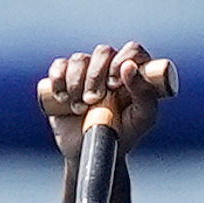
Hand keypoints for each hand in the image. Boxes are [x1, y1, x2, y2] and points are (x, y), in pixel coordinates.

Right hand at [36, 41, 176, 155]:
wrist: (90, 152)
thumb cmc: (122, 133)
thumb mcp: (142, 118)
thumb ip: (145, 93)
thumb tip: (130, 67)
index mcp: (133, 73)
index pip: (133, 50)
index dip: (123, 60)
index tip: (114, 84)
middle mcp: (110, 67)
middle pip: (103, 51)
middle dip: (96, 76)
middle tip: (95, 100)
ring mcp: (85, 71)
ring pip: (79, 59)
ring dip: (77, 83)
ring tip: (80, 108)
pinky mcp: (63, 78)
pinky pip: (58, 67)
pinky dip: (58, 80)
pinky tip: (63, 98)